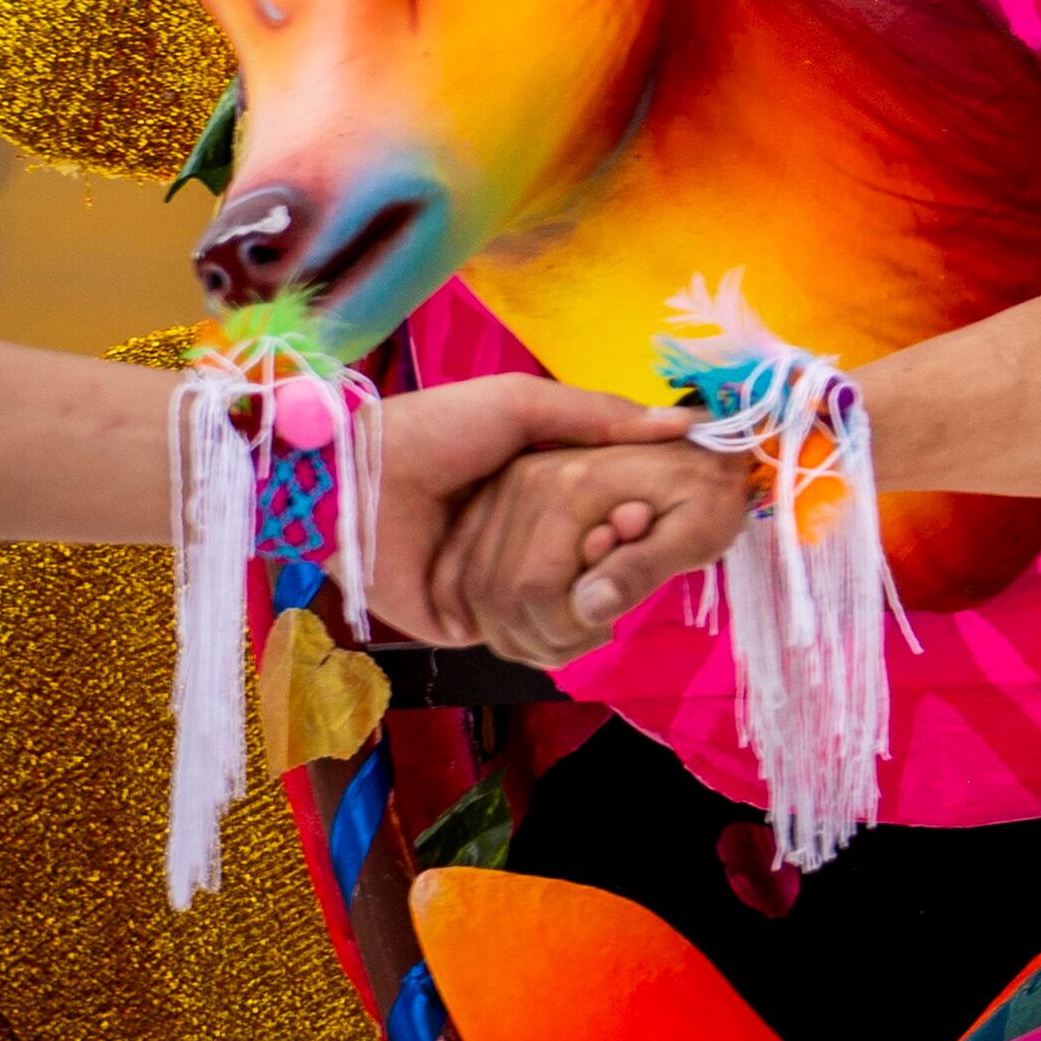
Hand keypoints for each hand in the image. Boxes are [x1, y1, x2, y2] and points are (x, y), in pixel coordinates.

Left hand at [365, 377, 709, 648]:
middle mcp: (516, 539)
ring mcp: (492, 585)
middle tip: (643, 538)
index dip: (637, 511)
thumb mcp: (524, 403)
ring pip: (560, 605)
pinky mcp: (466, 624)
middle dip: (619, 555)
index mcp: (531, 487)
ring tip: (614, 572)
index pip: (604, 510)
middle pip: (589, 562)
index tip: (667, 505)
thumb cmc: (437, 430)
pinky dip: (549, 630)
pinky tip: (583, 612)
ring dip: (589, 593)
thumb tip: (684, 425)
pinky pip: (517, 637)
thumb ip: (599, 416)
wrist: (356, 481)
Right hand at [433, 438, 759, 668]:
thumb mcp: (700, 530)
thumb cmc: (708, 492)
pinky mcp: (496, 502)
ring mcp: (504, 489)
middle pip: (498, 597)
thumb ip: (644, 567)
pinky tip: (544, 616)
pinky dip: (498, 612)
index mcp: (572, 485)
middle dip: (543, 637)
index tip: (604, 631)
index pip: (533, 589)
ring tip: (574, 627)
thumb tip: (589, 608)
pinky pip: (469, 576)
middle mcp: (525, 480)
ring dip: (520, 632)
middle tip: (591, 636)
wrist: (699, 452)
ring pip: (477, 594)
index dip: (564, 629)